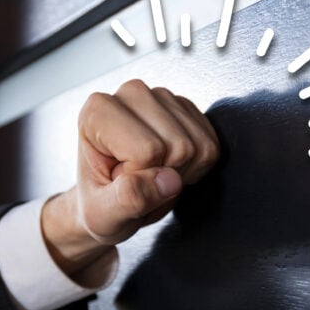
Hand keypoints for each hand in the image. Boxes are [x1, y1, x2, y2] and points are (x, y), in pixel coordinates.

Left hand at [41, 79, 219, 279]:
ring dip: (181, 172)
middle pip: (178, 146)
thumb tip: (167, 180)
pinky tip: (169, 166)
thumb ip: (129, 199)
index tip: (120, 180)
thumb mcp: (104, 215)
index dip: (140, 177)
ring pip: (198, 145)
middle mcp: (130, 95)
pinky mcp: (185, 107)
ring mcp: (161, 97)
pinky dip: (196, 166)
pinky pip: (211, 144)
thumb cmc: (99, 203)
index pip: (147, 150)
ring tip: (151, 173)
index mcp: (97, 112)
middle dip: (163, 175)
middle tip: (138, 180)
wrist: (109, 200)